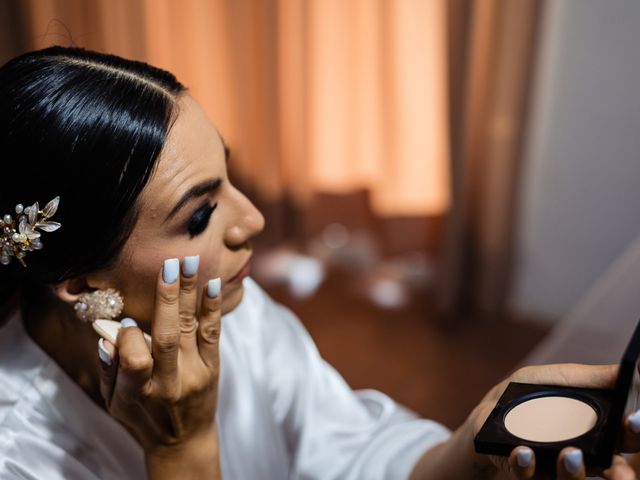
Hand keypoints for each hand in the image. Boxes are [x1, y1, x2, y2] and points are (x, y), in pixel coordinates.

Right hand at [97, 256, 221, 476]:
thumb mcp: (114, 402)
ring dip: (190, 294)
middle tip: (168, 265)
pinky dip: (212, 309)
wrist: (183, 440)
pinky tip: (212, 284)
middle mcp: (170, 384)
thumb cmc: (141, 416)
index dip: (128, 339)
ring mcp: (195, 375)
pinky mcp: (212, 368)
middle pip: (168, 338)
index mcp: (139, 394)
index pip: (135, 362)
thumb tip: (106, 336)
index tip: (126, 323)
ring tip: (190, 262)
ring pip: (191, 330)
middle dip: (167, 300)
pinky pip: (212, 335)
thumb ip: (108, 370)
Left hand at [468, 364, 639, 478]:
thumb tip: (634, 368)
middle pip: (614, 473)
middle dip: (622, 473)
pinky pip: (527, 475)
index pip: (627, 439)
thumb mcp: (561, 379)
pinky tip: (523, 452)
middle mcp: (584, 459)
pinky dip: (525, 465)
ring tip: (570, 454)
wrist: (487, 416)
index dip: (635, 433)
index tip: (634, 420)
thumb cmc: (531, 395)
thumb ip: (594, 378)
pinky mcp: (523, 472)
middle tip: (621, 469)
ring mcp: (554, 469)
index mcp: (600, 434)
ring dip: (574, 472)